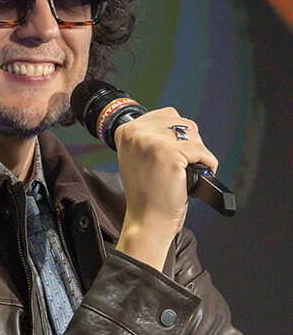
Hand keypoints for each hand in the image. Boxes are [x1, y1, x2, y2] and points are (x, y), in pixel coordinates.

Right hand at [114, 107, 217, 269]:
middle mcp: (137, 133)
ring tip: (186, 170)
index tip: (175, 153)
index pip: (167, 115)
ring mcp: (153, 142)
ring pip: (193, 135)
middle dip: (189, 143)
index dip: (177, 135)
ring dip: (197, 153)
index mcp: (127, 130)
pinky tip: (195, 176)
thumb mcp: (139, 156)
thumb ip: (152, 137)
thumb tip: (180, 126)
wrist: (147, 220)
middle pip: (182, 123)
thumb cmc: (146, 194)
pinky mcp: (170, 154)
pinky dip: (207, 164)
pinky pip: (202, 151)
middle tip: (181, 165)